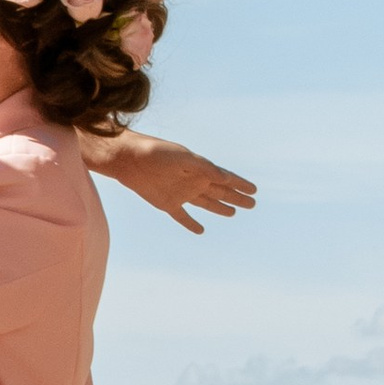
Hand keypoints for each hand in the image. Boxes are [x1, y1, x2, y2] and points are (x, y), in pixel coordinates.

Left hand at [106, 133, 258, 235]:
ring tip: (233, 213)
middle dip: (236, 198)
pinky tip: (200, 231)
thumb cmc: (156, 153)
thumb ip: (204, 168)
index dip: (240, 184)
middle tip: (253, 204)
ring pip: (206, 203)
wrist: (129, 159)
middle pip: (220, 192)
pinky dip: (191, 224)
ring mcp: (181, 193)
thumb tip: (225, 177)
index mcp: (200, 170)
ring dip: (219, 208)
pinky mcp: (167, 203)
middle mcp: (193, 182)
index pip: (225, 179)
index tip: (254, 190)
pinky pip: (182, 216)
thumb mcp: (184, 158)